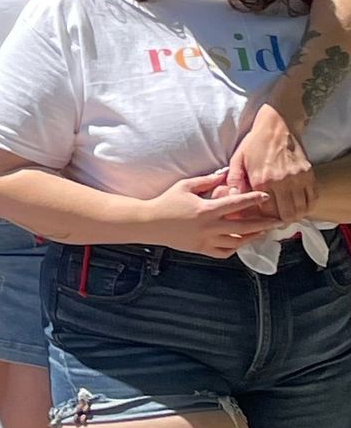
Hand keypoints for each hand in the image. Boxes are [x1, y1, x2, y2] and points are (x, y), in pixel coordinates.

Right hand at [141, 172, 274, 257]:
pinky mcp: (200, 249)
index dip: (253, 199)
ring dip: (252, 237)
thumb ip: (208, 181)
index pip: (236, 204)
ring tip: (262, 232)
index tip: (266, 196)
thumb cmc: (166, 202)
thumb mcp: (185, 186)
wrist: (149, 223)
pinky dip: (234, 248)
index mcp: (206, 210)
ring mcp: (205, 240)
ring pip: (236, 242)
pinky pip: (223, 253)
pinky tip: (239, 242)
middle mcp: (208, 227)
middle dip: (263, 224)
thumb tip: (226, 174)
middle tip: (277, 221)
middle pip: (244, 228)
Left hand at [228, 103, 316, 223]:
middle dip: (278, 222)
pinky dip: (306, 206)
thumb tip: (231, 197)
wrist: (278, 124)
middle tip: (273, 222)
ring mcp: (297, 178)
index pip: (264, 211)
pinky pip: (312, 198)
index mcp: (261, 180)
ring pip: (300, 209)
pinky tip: (298, 207)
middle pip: (284, 214)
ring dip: (293, 216)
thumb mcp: (237, 159)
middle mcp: (281, 181)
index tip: (258, 221)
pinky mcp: (308, 173)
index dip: (262, 220)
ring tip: (285, 216)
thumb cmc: (255, 142)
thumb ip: (234, 180)